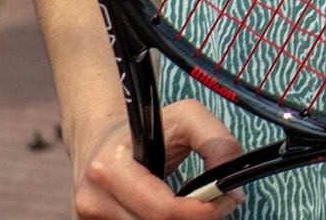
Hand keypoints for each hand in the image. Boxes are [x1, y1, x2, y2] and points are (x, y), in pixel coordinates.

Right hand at [72, 102, 245, 219]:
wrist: (98, 138)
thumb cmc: (145, 127)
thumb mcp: (186, 117)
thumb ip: (217, 143)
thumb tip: (231, 187)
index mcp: (110, 169)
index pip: (163, 210)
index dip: (202, 211)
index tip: (225, 199)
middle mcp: (94, 200)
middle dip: (195, 219)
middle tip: (213, 202)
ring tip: (185, 200)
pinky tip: (166, 209)